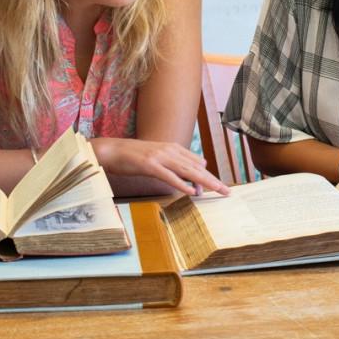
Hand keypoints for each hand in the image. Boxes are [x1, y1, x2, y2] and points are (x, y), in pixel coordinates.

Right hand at [95, 138, 229, 195]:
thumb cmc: (134, 156)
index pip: (196, 163)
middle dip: (212, 180)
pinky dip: (181, 183)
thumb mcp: (158, 156)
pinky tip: (191, 191)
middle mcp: (169, 150)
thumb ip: (177, 161)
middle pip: (196, 167)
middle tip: (226, 191)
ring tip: (216, 191)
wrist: (112, 150)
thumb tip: (199, 166)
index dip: (207, 176)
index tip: (219, 187)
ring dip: (203, 182)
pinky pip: (169, 176)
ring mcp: (160, 157)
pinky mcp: (149, 164)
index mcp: (172, 147)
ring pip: (187, 171)